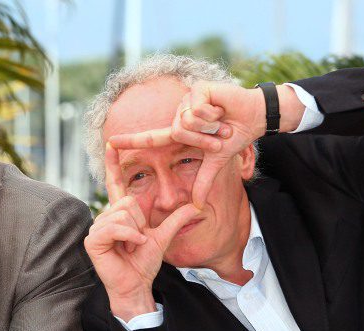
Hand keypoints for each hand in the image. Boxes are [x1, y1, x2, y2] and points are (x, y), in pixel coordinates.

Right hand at [84, 145, 199, 320]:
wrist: (137, 284)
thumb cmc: (144, 263)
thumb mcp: (163, 236)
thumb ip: (176, 219)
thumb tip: (196, 205)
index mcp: (119, 213)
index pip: (116, 184)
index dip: (113, 164)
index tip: (112, 144)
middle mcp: (106, 217)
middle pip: (128, 202)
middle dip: (140, 222)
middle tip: (137, 240)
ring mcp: (97, 228)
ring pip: (123, 214)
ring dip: (135, 232)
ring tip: (132, 246)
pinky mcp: (93, 240)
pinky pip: (115, 228)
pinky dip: (128, 237)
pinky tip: (130, 247)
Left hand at [109, 82, 301, 206]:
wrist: (254, 117)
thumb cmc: (234, 136)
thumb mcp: (215, 162)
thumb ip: (203, 182)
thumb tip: (197, 206)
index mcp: (180, 131)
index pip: (151, 139)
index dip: (130, 141)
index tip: (109, 142)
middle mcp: (179, 115)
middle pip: (176, 134)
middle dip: (203, 140)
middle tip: (220, 135)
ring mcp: (186, 101)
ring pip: (185, 123)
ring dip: (209, 127)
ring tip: (221, 121)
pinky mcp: (196, 90)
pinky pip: (196, 111)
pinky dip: (212, 115)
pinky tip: (221, 109)